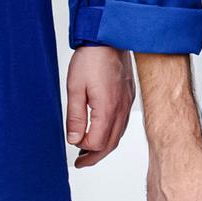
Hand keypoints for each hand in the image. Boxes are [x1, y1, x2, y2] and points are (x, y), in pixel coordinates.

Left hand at [64, 45, 132, 167]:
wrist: (109, 37)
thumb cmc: (91, 59)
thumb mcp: (75, 89)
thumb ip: (75, 117)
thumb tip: (74, 140)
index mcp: (107, 109)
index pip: (97, 142)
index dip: (83, 148)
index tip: (72, 145)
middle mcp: (121, 109)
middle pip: (110, 144)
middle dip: (95, 157)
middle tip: (81, 163)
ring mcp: (127, 103)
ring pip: (118, 135)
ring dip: (104, 147)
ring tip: (89, 152)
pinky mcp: (129, 96)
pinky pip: (123, 123)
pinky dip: (112, 134)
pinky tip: (103, 132)